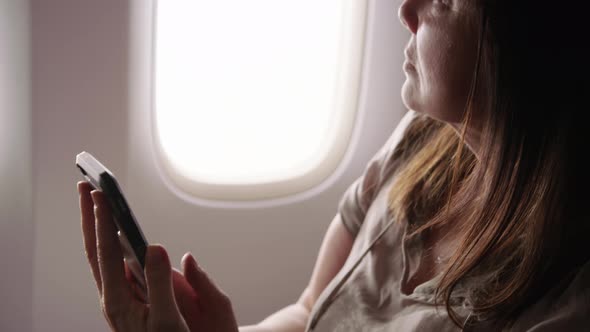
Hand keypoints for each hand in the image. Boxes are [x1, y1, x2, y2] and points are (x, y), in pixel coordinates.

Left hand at [78, 181, 238, 331]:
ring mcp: (117, 296)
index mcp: (118, 299)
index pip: (106, 252)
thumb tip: (154, 247)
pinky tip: (114, 234)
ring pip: (101, 255)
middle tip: (85, 186)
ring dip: (97, 227)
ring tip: (96, 203)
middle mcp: (112, 295)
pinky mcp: (125, 298)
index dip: (103, 221)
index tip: (101, 194)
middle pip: (95, 249)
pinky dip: (108, 241)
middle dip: (90, 217)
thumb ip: (160, 284)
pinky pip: (111, 263)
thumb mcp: (168, 319)